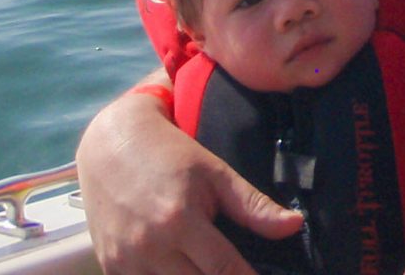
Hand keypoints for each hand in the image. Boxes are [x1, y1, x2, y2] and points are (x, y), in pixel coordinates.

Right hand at [75, 87, 304, 274]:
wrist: (111, 142)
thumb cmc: (170, 153)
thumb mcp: (214, 172)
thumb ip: (253, 205)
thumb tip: (295, 226)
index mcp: (179, 220)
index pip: (224, 271)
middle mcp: (149, 246)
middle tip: (238, 272)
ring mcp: (125, 261)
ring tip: (210, 269)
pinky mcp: (109, 267)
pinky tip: (182, 269)